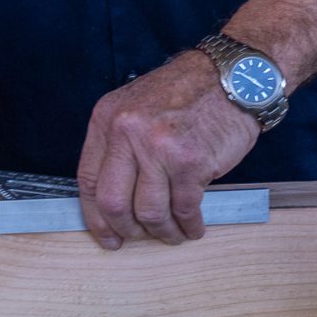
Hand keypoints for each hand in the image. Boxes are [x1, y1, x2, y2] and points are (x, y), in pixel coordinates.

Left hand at [75, 51, 259, 250]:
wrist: (228, 78)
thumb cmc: (183, 95)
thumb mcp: (134, 108)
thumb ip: (119, 146)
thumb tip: (112, 199)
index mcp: (106, 119)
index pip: (88, 180)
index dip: (95, 216)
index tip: (106, 236)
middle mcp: (127, 132)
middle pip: (113, 202)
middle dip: (126, 229)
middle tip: (140, 237)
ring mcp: (158, 148)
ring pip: (150, 212)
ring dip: (162, 232)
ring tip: (173, 233)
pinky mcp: (191, 162)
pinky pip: (184, 209)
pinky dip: (189, 226)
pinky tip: (193, 227)